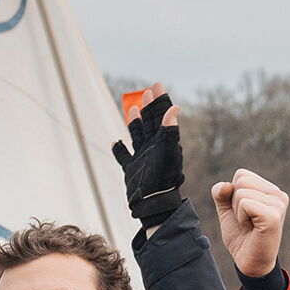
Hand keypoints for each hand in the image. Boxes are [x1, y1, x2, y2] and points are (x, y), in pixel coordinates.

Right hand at [112, 86, 183, 231]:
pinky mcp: (131, 169)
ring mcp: (141, 157)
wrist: (153, 203)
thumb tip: (174, 108)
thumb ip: (169, 131)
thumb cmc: (162, 179)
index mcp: (162, 140)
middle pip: (150, 122)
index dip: (160, 100)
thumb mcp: (167, 153)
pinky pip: (123, 156)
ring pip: (137, 135)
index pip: (161, 115)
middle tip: (148, 91)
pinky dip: (119, 149)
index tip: (157, 85)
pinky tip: (115, 142)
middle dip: (149, 106)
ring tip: (134, 109)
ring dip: (136, 122)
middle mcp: (153, 147)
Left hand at [210, 169, 287, 278]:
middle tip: (245, 220)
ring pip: (241, 191)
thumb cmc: (241, 236)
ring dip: (237, 211)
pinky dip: (241, 216)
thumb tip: (226, 185)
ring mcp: (278, 204)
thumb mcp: (227, 210)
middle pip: (241, 180)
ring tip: (249, 224)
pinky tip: (251, 227)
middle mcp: (278, 194)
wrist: (249, 262)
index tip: (243, 212)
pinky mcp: (273, 215)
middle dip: (234, 202)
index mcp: (270, 190)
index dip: (232, 194)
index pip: (241, 174)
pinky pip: (245, 203)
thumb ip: (222, 193)